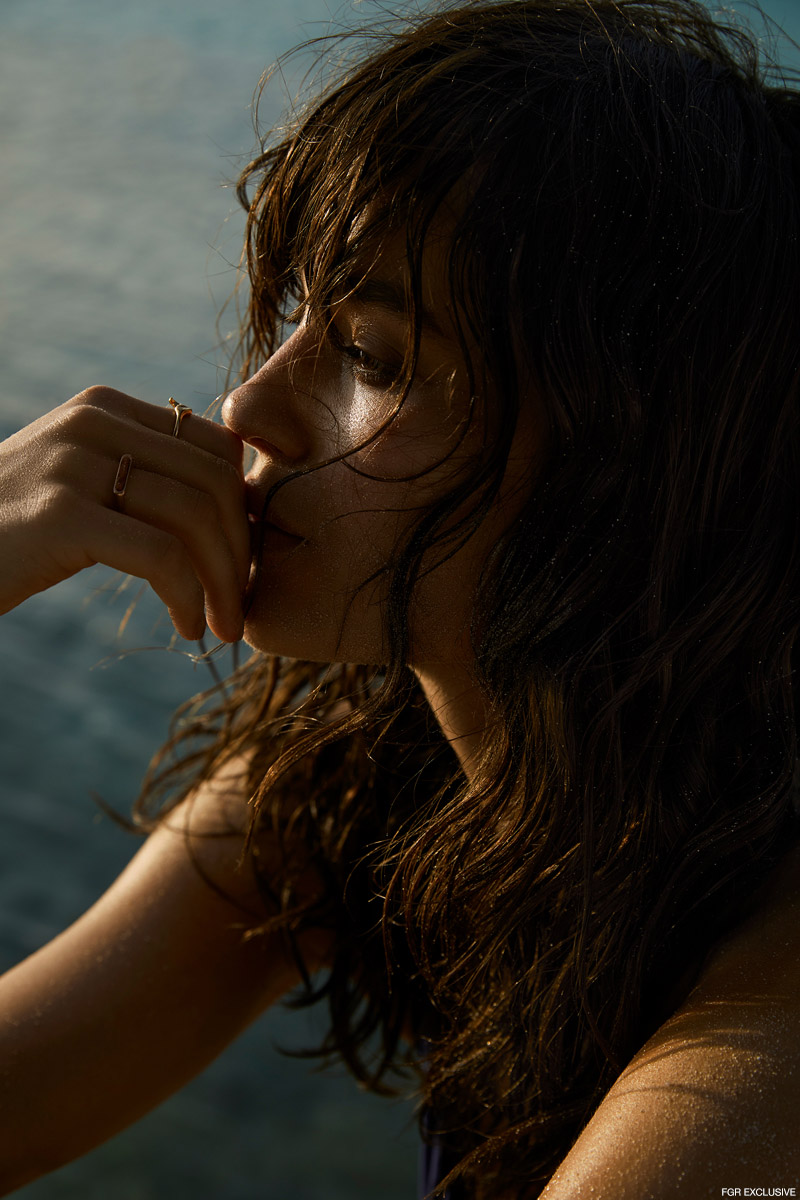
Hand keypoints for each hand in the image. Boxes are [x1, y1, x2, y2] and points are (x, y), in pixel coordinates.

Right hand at [0, 387, 248, 641]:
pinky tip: (187, 626)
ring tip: (220, 625)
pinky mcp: (62, 515)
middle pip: (215, 480)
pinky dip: (188, 596)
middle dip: (240, 550)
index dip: (242, 507)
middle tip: (239, 605)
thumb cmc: (9, 529)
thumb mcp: (77, 478)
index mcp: (106, 407)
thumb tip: (229, 496)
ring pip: (196, 516)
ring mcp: (75, 463)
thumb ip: (138, 470)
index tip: (241, 560)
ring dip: (222, 582)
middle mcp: (95, 421)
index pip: (214, 445)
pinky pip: (161, 556)